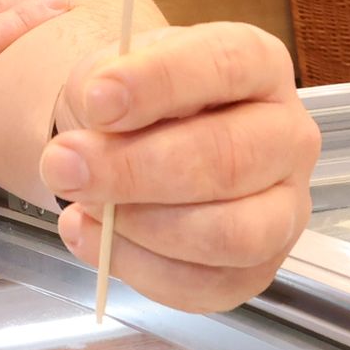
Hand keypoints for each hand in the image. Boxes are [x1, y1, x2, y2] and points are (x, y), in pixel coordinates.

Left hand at [38, 22, 319, 311]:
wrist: (139, 146)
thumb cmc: (137, 103)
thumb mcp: (113, 72)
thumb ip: (102, 88)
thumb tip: (98, 124)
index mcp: (259, 65)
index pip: (227, 65)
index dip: (160, 82)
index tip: (97, 100)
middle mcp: (287, 136)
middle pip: (229, 159)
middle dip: (136, 169)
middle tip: (62, 165)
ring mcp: (284, 209)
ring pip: (229, 233)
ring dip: (141, 226)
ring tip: (80, 206)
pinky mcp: (257, 269)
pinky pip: (205, 285)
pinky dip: (137, 267)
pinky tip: (90, 237)